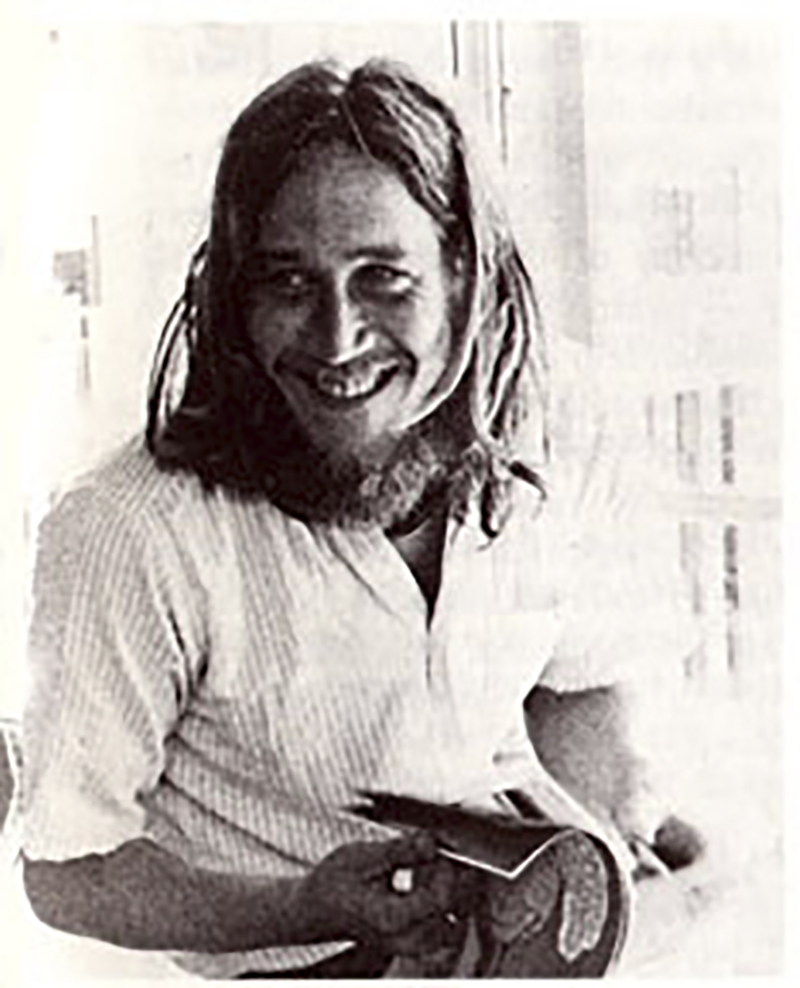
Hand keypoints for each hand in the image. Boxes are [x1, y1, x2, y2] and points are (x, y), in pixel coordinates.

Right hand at [296, 832, 464, 957]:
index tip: (436, 845)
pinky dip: (438, 896)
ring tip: (423, 863)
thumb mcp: (362, 857)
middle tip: (430, 850)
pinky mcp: (415, 939)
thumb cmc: (333, 884)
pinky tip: (421, 876)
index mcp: (392, 919)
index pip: (440, 897)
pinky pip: (441, 920)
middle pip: (450, 908)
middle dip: (447, 874)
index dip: (444, 867)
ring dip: (444, 886)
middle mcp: (405, 938)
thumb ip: (400, 851)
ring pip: (449, 915)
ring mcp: (411, 943)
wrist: (316, 908)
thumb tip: (431, 841)